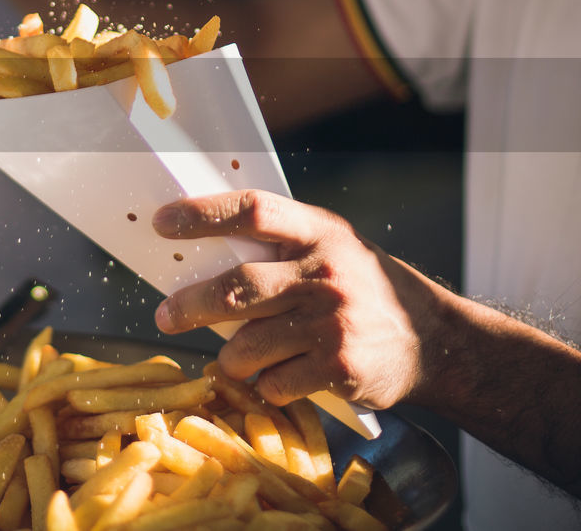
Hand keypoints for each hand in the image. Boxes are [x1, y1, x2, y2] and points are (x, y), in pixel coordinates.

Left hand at [152, 189, 453, 409]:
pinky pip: (274, 382)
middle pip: (237, 289)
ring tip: (236, 359)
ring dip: (231, 358)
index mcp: (317, 232)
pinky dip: (265, 384)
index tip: (161, 222)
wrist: (433, 339)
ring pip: (248, 345)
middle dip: (191, 306)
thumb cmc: (360, 287)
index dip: (202, 214)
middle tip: (166, 316)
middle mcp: (325, 273)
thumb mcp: (329, 247)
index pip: (252, 210)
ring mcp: (333, 322)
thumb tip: (195, 252)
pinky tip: (280, 377)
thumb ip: (276, 246)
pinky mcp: (339, 367)